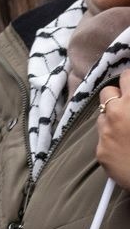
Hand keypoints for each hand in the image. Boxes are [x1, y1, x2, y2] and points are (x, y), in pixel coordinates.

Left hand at [98, 74, 129, 188]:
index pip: (127, 77)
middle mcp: (117, 114)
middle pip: (108, 92)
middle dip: (119, 97)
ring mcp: (107, 133)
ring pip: (103, 114)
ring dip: (113, 117)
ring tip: (129, 129)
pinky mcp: (101, 152)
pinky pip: (103, 137)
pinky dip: (112, 138)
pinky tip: (126, 147)